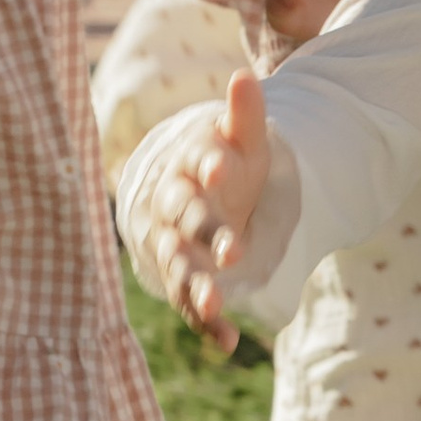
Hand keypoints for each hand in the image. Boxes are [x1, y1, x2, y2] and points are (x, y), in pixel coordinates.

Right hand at [145, 67, 275, 351]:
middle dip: (205, 234)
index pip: (196, 163)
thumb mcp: (242, 140)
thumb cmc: (226, 164)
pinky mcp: (184, 280)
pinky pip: (190, 303)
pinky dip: (206, 324)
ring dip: (196, 284)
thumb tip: (245, 77)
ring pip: (181, 266)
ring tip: (216, 301)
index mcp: (188, 168)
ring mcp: (176, 247)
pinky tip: (227, 342)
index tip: (224, 172)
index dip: (209, 167)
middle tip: (232, 251)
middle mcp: (175, 209)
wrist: (203, 199)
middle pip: (186, 219)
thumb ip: (244, 115)